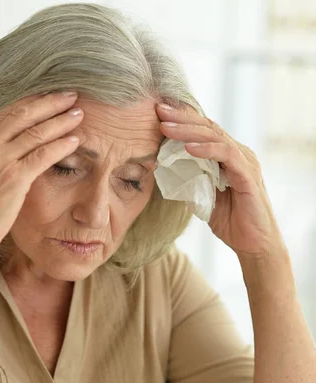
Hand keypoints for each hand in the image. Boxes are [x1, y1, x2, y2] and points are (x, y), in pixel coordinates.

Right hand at [0, 91, 82, 259]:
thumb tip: (12, 153)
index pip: (7, 114)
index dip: (31, 103)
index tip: (50, 96)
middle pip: (23, 115)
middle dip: (50, 103)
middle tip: (71, 96)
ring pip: (36, 133)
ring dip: (61, 121)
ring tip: (79, 115)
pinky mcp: (13, 179)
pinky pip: (42, 155)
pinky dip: (61, 146)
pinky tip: (76, 141)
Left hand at [155, 103, 286, 259]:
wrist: (254, 245)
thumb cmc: (231, 222)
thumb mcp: (204, 198)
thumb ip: (192, 181)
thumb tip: (168, 171)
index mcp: (228, 157)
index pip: (203, 132)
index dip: (181, 121)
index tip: (157, 115)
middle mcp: (238, 154)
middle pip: (208, 127)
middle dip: (181, 118)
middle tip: (158, 110)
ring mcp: (245, 163)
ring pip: (215, 136)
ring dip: (188, 130)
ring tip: (167, 127)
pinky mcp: (248, 175)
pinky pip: (226, 155)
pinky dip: (207, 149)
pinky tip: (188, 148)